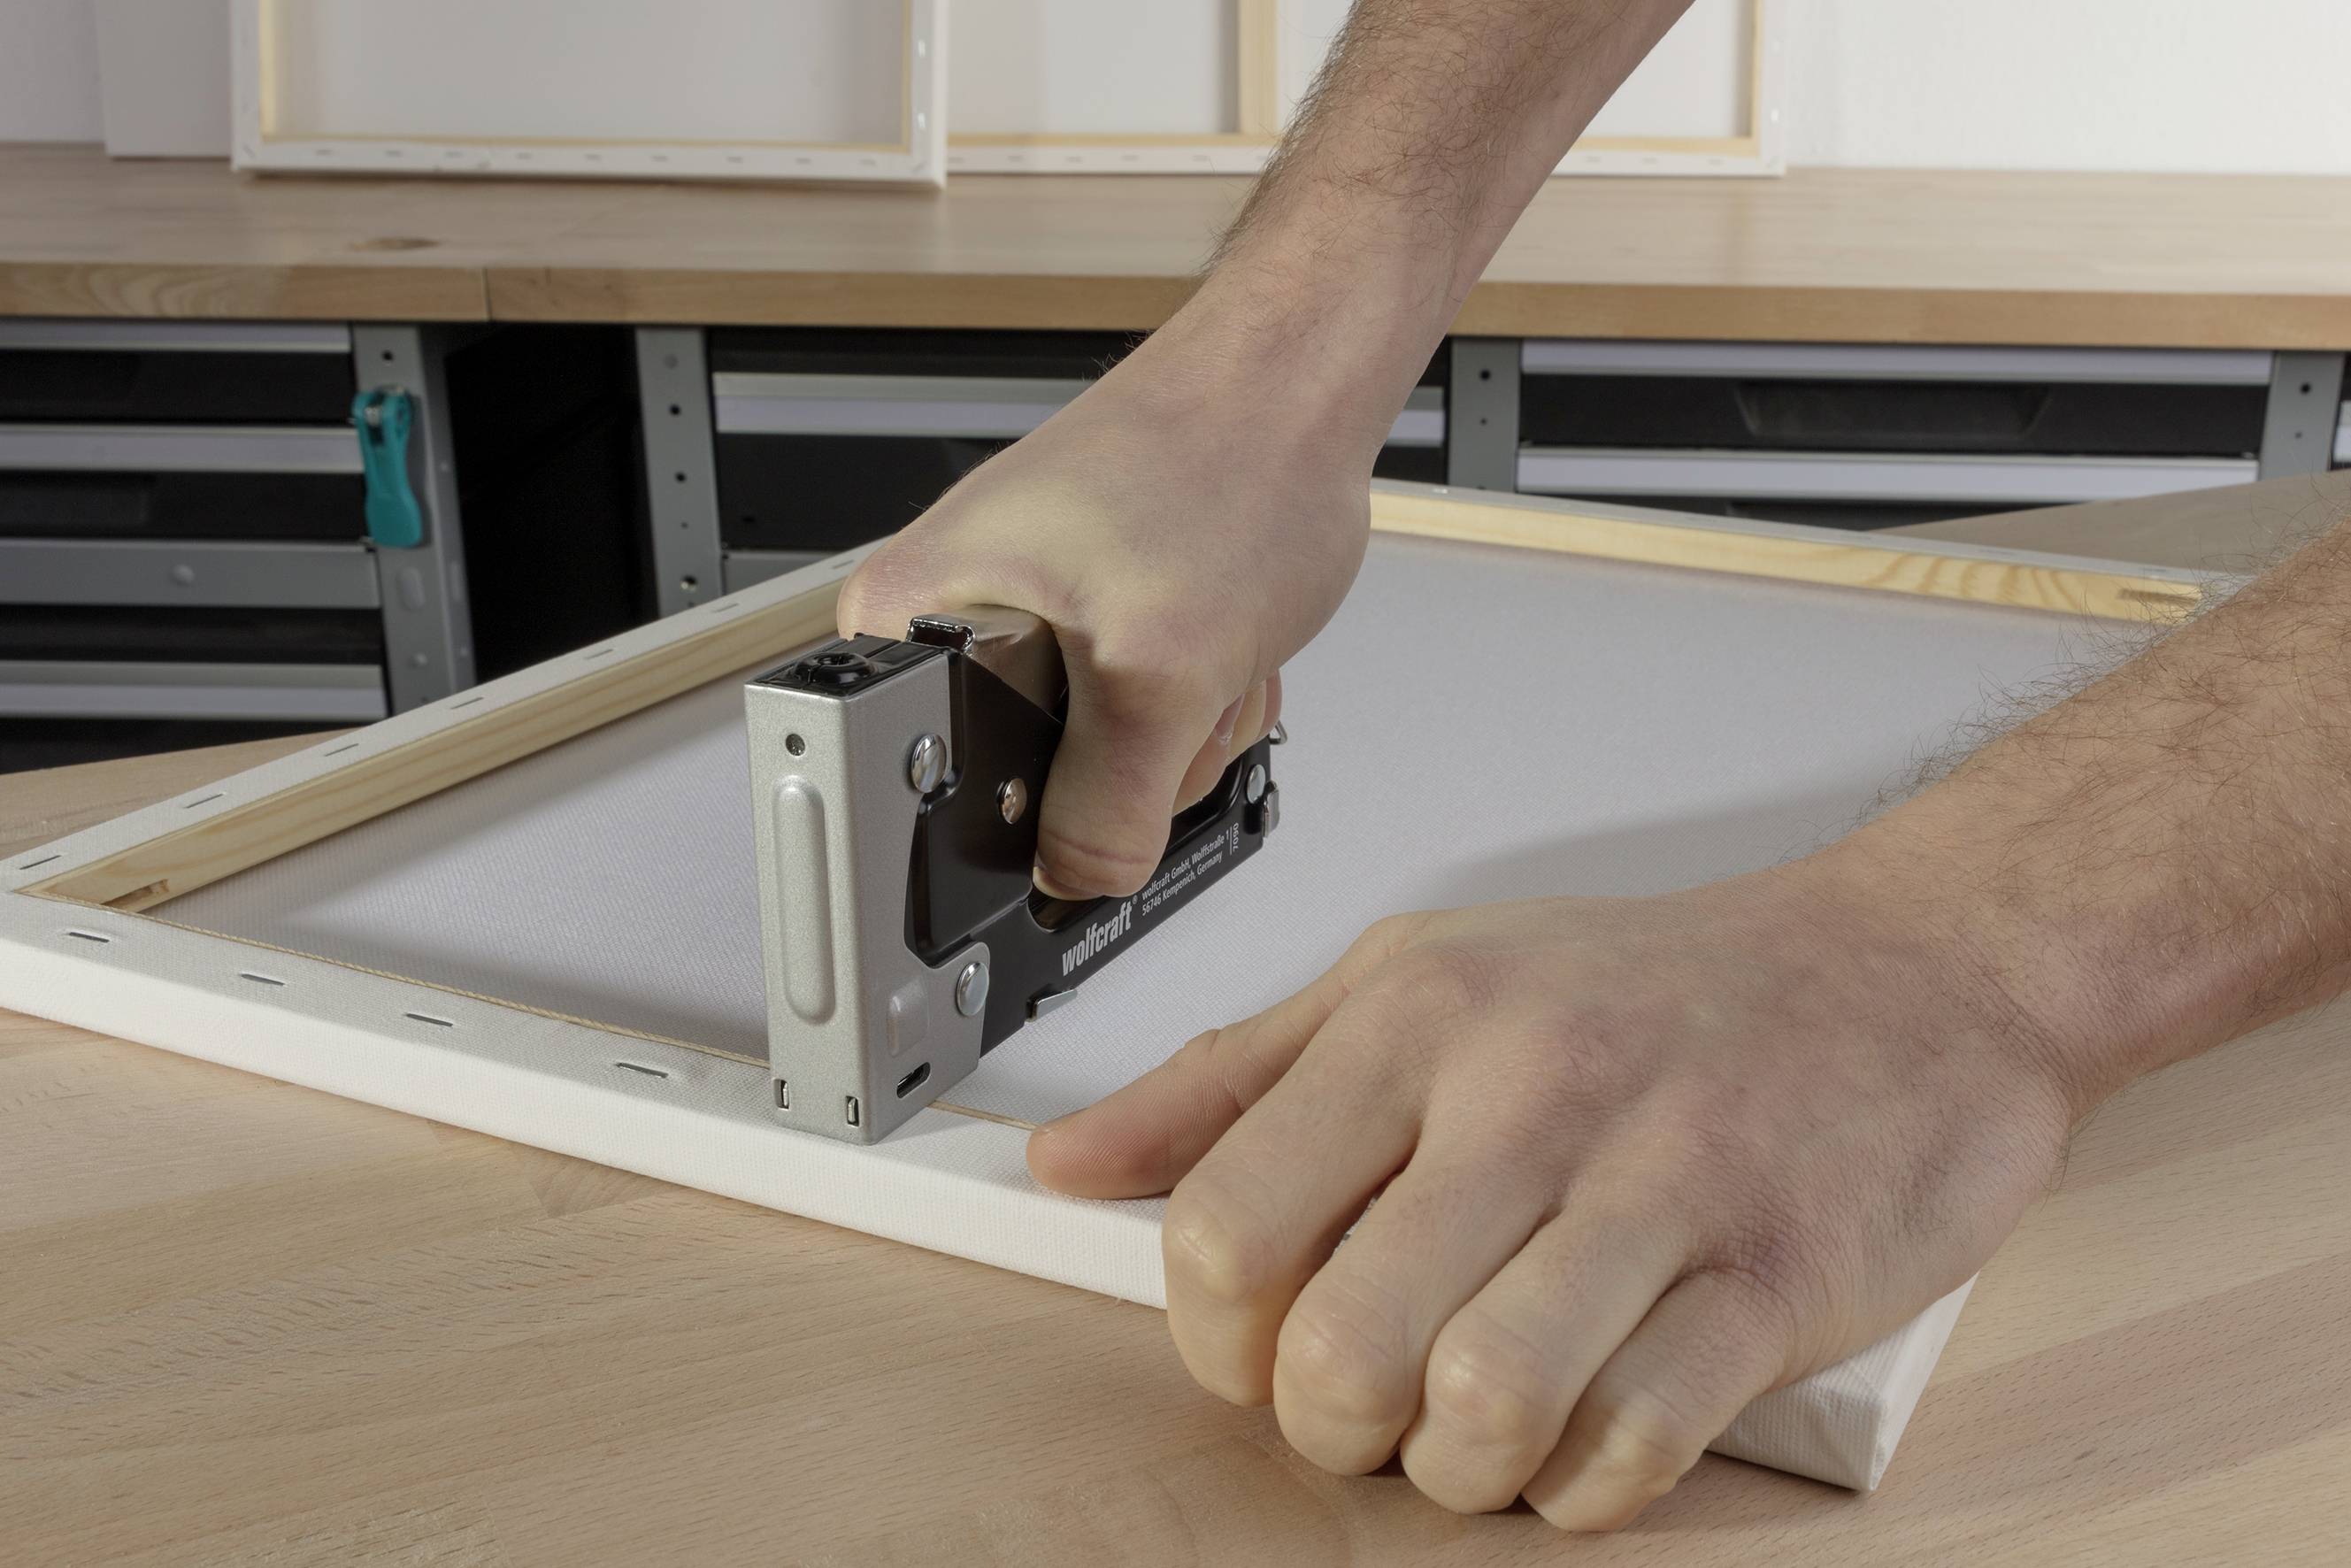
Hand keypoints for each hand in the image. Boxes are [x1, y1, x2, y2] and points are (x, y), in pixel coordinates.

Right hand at [836, 307, 1388, 898]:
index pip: (914, 790)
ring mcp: (1023, 629)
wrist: (1292, 388)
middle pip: (1024, 793)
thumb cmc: (1221, 462)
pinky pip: (1139, 731)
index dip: (1011, 822)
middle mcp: (948, 623)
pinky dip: (1196, 701)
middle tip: (1169, 676)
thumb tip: (1071, 882)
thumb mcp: (1159, 670)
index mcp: (908, 621)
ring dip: (1181, 729)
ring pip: (1099, 771)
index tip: (1079, 786)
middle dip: (1135, 763)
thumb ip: (1104, 806)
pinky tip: (1215, 636)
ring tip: (1200, 636)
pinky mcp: (1087, 631)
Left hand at [1026, 848, 2079, 1528]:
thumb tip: (1071, 1166)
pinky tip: (1583, 1441)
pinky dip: (1582, 1487)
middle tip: (1364, 1412)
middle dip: (1328, 1427)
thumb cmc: (1657, 989)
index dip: (1210, 1337)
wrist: (1916, 966)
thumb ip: (1231, 1076)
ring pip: (1478, 1407)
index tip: (1252, 1349)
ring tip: (1470, 1437)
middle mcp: (1529, 1090)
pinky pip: (1633, 1444)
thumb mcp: (1417, 978)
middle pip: (1339, 1343)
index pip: (1226, 1223)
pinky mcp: (1776, 1278)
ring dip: (1453, 1473)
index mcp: (1417, 1016)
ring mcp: (1660, 1184)